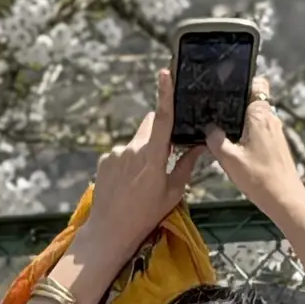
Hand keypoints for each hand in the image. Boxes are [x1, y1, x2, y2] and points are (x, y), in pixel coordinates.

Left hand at [81, 68, 191, 265]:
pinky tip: (128, 182)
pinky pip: (122, 152)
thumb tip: (199, 147)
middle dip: (159, 133)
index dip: (164, 93)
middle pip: (150, 126)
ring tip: (142, 179)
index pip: (162, 118)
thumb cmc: (146, 214)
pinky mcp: (105, 159)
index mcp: (153, 155)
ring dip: (143, 151)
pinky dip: (129, 161)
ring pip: (137, 141)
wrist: (110, 230)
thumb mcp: (173, 192)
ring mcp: (116, 153)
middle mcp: (133, 148)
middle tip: (164, 156)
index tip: (165, 73)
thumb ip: (186, 166)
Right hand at [205, 77, 301, 208]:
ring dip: (239, 118)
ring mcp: (275, 130)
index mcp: (260, 114)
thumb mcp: (229, 159)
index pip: (256, 83)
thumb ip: (216, 139)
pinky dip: (245, 130)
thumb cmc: (259, 177)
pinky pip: (258, 127)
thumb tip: (209, 128)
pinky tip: (232, 142)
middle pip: (252, 98)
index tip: (223, 85)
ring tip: (218, 125)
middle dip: (234, 101)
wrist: (285, 199)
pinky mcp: (275, 142)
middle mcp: (270, 117)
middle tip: (213, 107)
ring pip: (254, 114)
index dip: (241, 81)